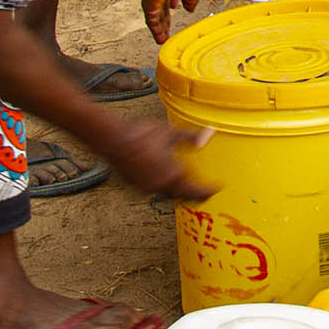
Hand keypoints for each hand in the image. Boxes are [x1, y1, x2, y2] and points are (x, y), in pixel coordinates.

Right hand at [100, 120, 216, 203]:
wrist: (113, 138)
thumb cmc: (141, 134)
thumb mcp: (170, 133)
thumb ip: (190, 137)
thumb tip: (208, 135)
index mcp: (172, 175)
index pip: (194, 191)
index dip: (206, 191)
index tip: (215, 189)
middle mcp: (159, 185)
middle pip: (181, 196)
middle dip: (193, 194)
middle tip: (202, 192)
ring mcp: (146, 186)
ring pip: (166, 193)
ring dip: (177, 191)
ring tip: (184, 186)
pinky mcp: (135, 184)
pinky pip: (153, 188)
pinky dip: (162, 186)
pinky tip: (162, 177)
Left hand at [135, 0, 203, 44]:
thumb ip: (193, 1)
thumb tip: (190, 8)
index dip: (175, 2)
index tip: (177, 8)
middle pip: (164, 10)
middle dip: (166, 21)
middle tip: (168, 30)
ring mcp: (155, 1)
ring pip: (158, 19)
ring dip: (161, 30)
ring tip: (164, 39)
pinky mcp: (149, 9)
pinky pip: (152, 23)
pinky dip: (156, 32)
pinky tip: (160, 40)